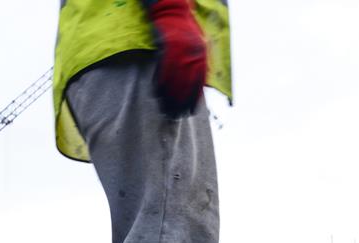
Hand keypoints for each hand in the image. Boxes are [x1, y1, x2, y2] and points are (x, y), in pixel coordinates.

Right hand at [144, 0, 207, 117]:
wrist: (171, 10)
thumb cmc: (182, 31)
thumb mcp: (196, 47)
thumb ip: (197, 66)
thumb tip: (197, 90)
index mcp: (202, 56)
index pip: (199, 84)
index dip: (193, 100)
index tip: (187, 113)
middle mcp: (193, 53)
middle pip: (186, 85)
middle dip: (179, 103)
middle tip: (173, 116)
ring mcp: (180, 50)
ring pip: (174, 80)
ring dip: (168, 97)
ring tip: (163, 110)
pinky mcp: (166, 46)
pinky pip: (162, 70)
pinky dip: (159, 83)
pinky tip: (156, 93)